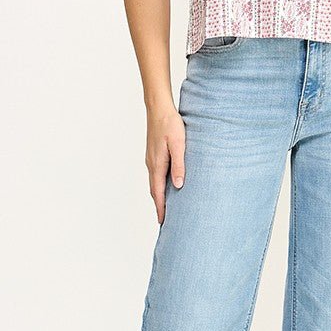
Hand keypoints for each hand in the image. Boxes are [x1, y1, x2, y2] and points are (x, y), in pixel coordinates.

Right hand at [145, 102, 185, 223]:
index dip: (161, 208)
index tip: (163, 222)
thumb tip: (178, 185)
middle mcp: (151, 164)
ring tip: (167, 207)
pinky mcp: (154, 154)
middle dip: (159, 206)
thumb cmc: (170, 124)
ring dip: (159, 196)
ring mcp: (151, 159)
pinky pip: (155, 175)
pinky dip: (159, 185)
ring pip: (155, 183)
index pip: (158, 192)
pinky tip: (166, 185)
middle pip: (154, 190)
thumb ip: (179, 164)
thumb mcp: (179, 144)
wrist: (158, 108)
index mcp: (157, 164)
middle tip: (165, 221)